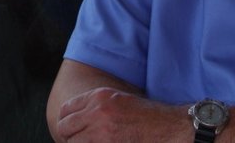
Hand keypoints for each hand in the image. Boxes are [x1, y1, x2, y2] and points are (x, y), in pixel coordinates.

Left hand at [54, 87, 188, 142]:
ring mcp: (101, 131)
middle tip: (77, 140)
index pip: (66, 109)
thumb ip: (96, 107)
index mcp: (99, 96)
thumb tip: (75, 120)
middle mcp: (97, 111)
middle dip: (68, 136)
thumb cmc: (148, 117)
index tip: (70, 130)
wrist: (170, 128)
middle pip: (65, 127)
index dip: (66, 121)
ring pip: (72, 142)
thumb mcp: (119, 101)